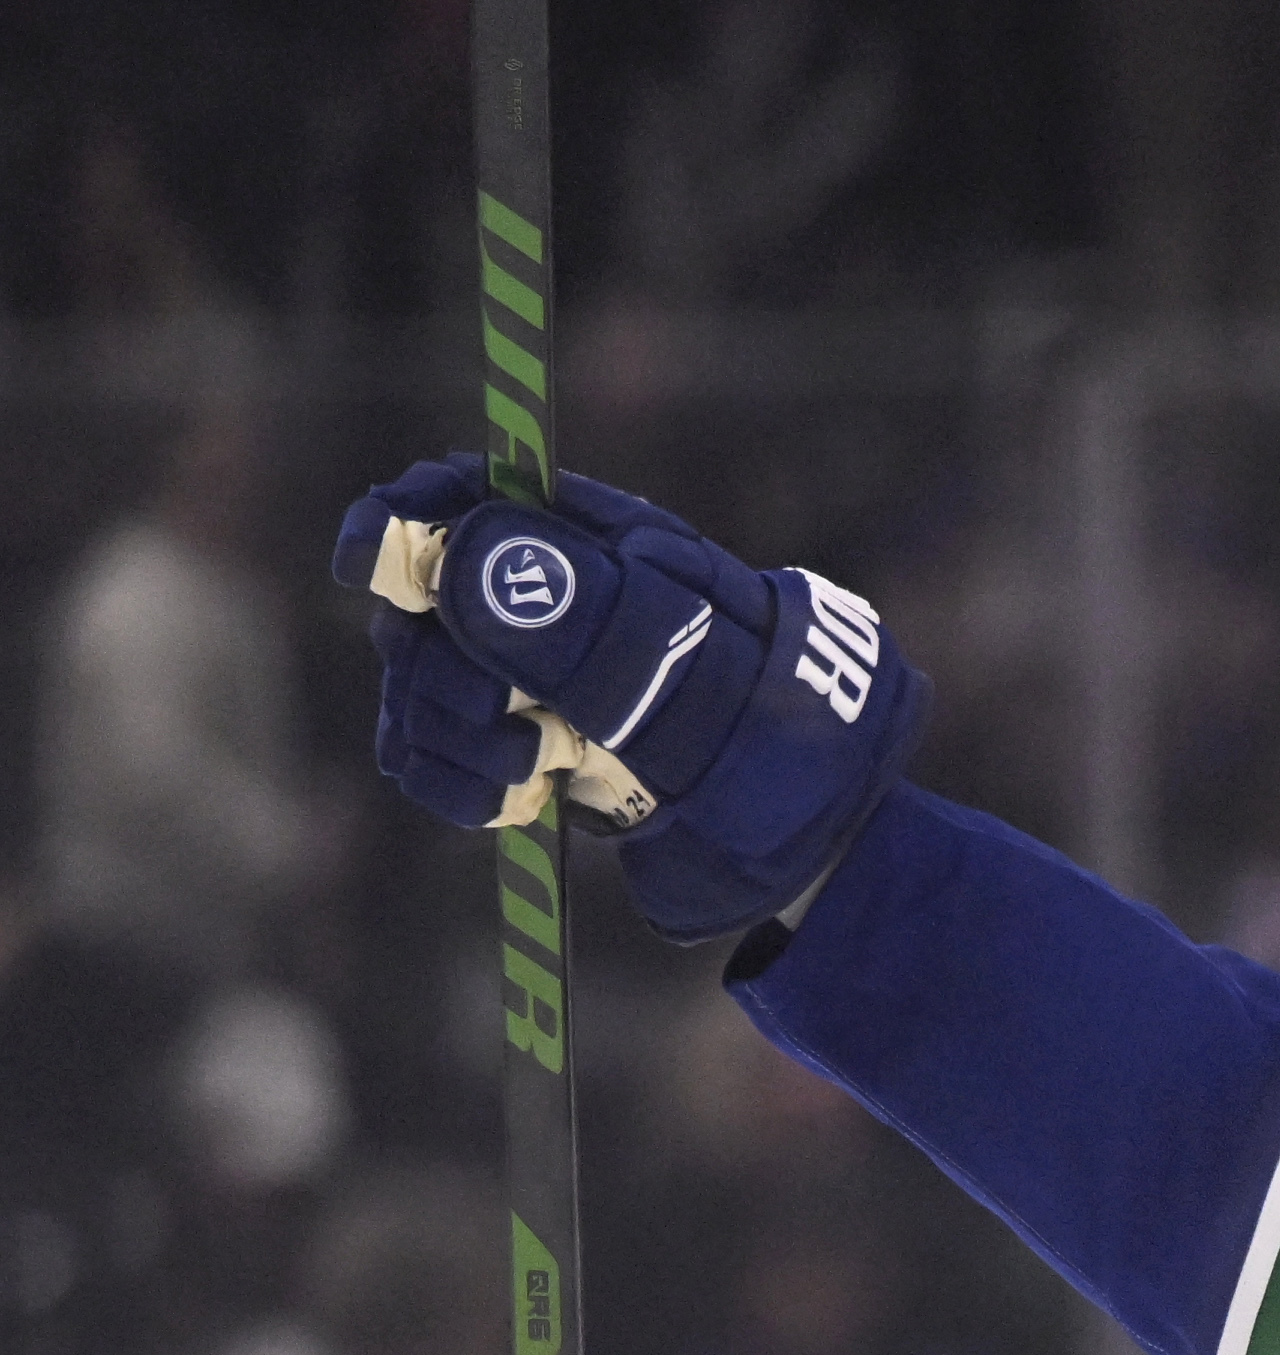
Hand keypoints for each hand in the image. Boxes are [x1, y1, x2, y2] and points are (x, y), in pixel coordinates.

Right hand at [329, 454, 928, 940]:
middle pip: (417, 605)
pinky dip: (458, 784)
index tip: (368, 561)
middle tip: (502, 709)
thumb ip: (568, 604)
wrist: (795, 814)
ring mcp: (519, 677)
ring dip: (455, 733)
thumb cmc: (753, 710)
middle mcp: (538, 602)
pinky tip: (518, 798)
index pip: (456, 499)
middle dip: (442, 664)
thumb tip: (455, 556)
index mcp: (581, 544)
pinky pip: (427, 756)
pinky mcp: (509, 747)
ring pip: (415, 687)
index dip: (401, 520)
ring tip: (533, 764)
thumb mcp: (673, 647)